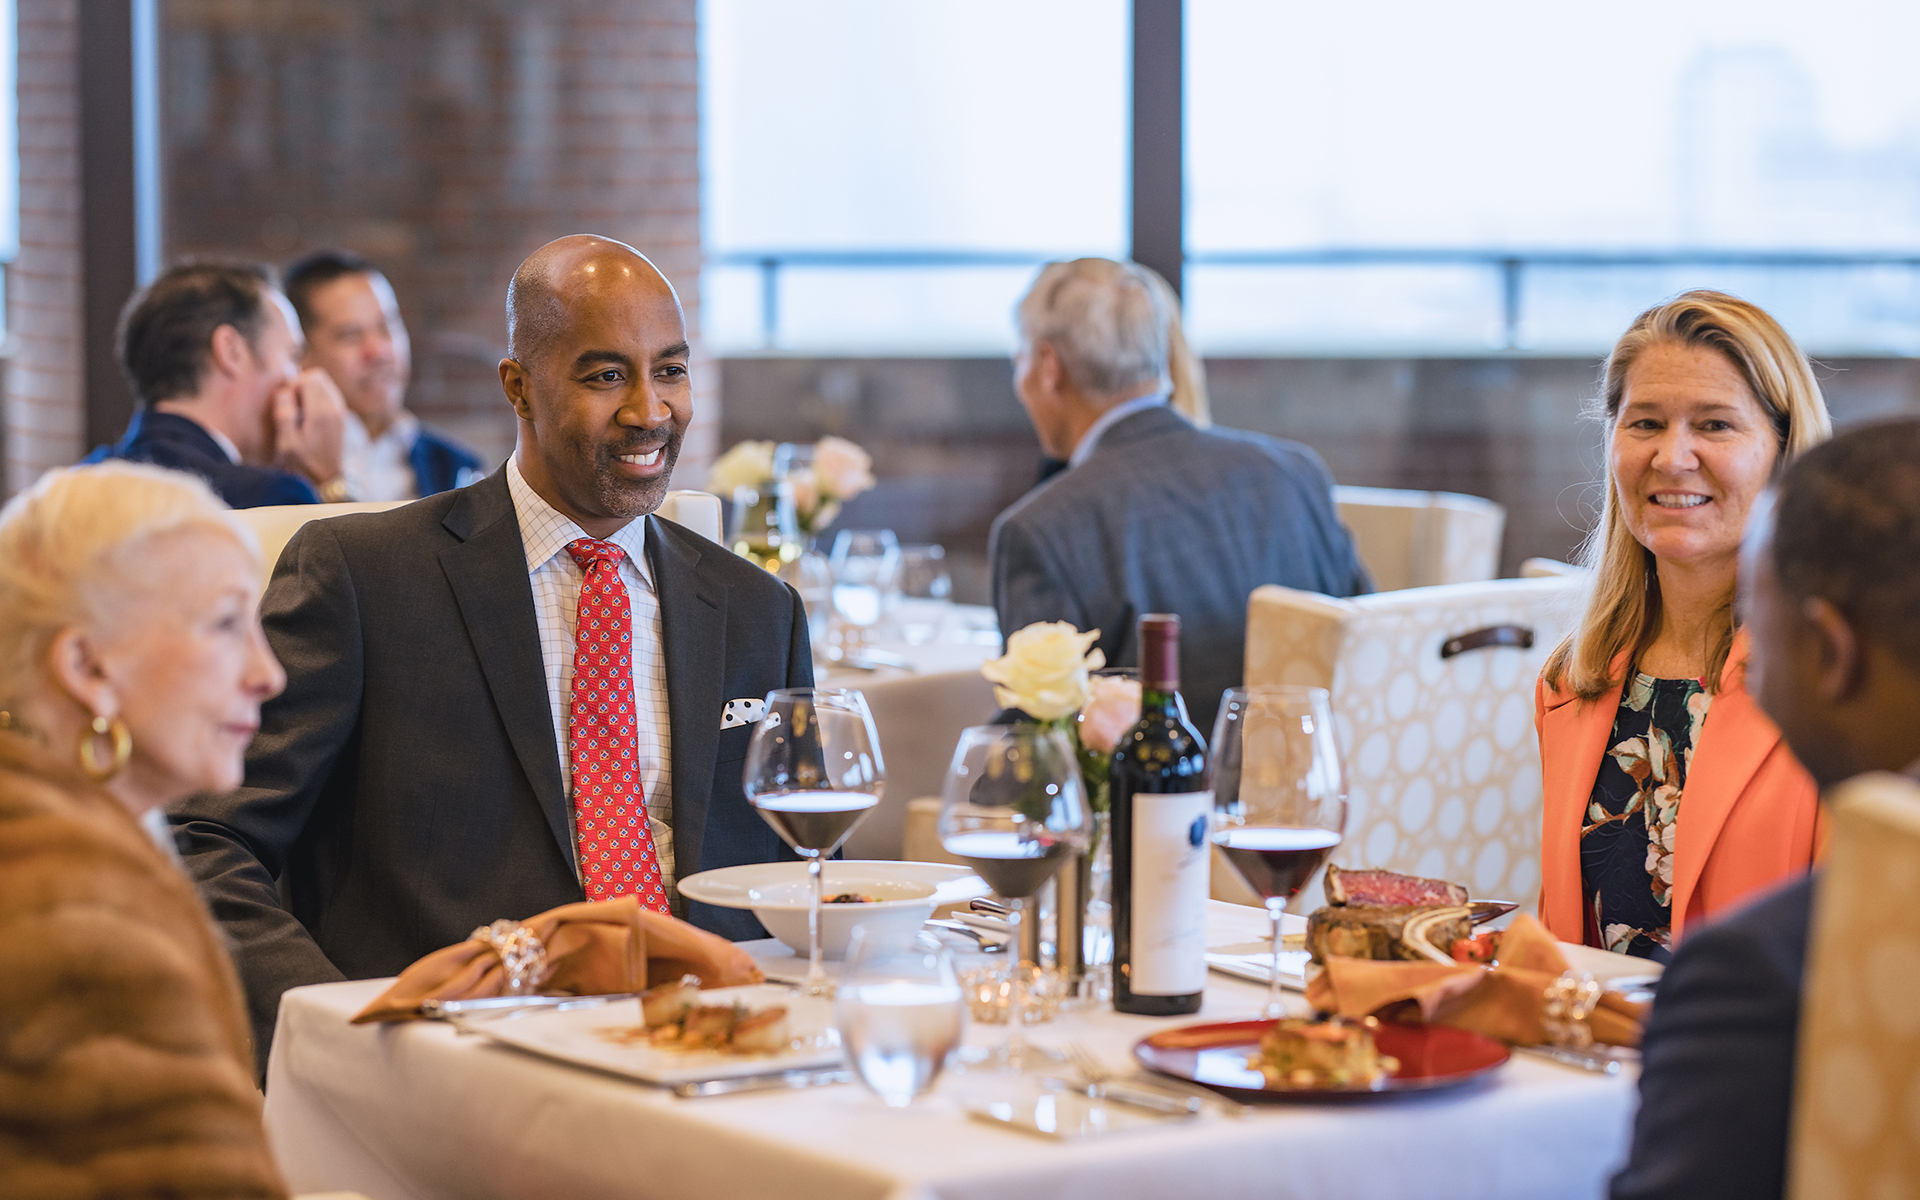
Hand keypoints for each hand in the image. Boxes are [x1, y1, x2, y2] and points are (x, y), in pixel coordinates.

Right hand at [271, 368, 347, 486]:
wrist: (327, 480)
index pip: (310, 378)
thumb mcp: (288, 443)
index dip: (294, 384)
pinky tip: (308, 417)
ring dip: (309, 392)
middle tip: (291, 405)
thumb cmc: (304, 464)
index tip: (286, 402)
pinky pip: (329, 395)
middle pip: (319, 377)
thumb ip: (284, 414)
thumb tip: (284, 391)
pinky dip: (316, 399)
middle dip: (302, 384)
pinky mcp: (341, 417)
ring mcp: (341, 412)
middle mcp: (336, 408)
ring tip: (299, 412)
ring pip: (325, 385)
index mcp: (322, 413)